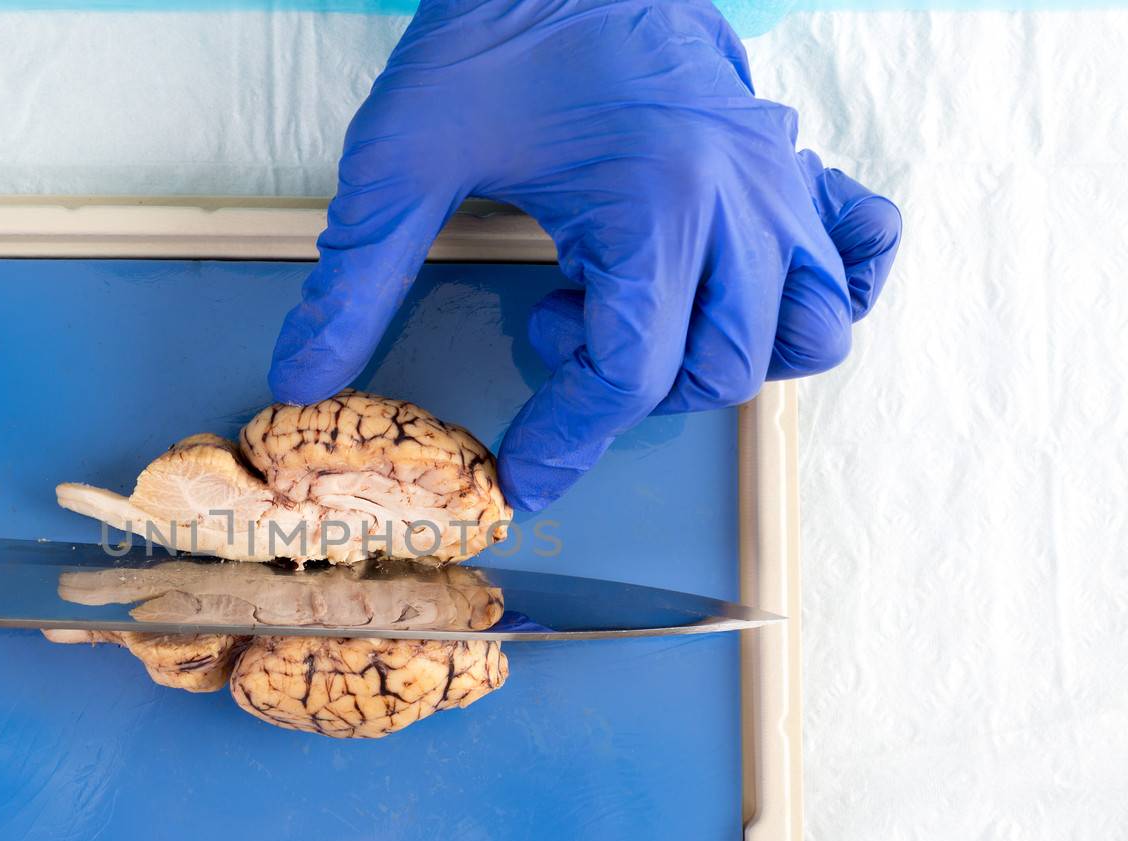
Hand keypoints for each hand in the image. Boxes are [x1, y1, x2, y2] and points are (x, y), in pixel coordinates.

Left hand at [269, 0, 901, 510]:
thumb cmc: (494, 31)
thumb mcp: (403, 156)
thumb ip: (356, 277)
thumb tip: (304, 376)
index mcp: (655, 202)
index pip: (632, 373)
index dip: (569, 439)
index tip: (523, 475)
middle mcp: (737, 199)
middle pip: (720, 368)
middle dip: (628, 385)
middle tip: (554, 322)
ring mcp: (777, 181)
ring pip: (803, 332)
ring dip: (720, 354)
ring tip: (639, 300)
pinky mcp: (788, 162)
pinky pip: (857, 249)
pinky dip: (818, 290)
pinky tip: (743, 287)